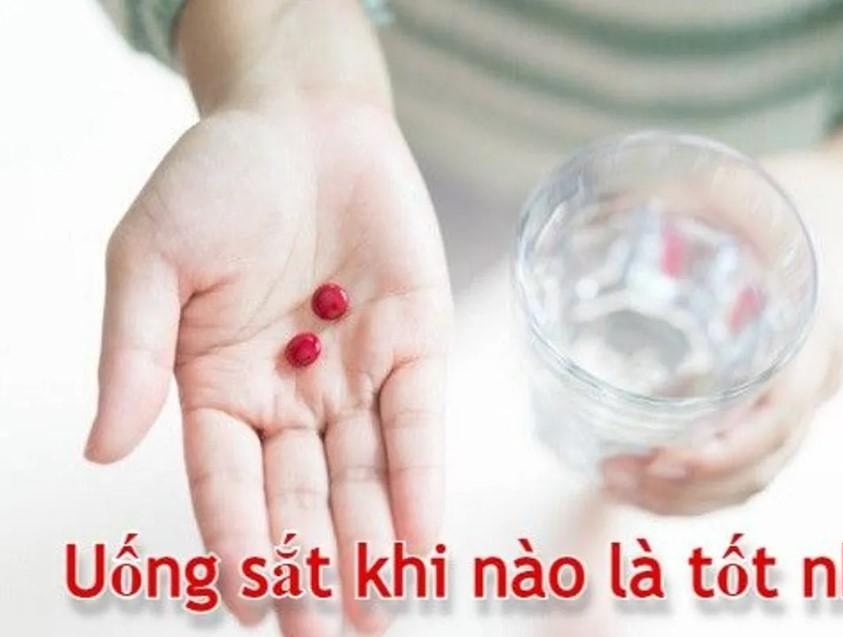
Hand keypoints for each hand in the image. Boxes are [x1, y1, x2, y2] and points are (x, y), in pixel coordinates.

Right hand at [85, 64, 449, 636]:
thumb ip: (131, 353)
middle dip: (312, 569)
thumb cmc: (217, 181)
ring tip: (380, 613)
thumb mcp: (149, 258)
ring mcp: (356, 375)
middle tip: (323, 634)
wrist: (303, 119)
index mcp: (217, 387)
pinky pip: (420, 425)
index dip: (239, 545)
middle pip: (301, 498)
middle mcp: (290, 396)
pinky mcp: (415, 345)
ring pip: (365, 478)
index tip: (248, 605)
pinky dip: (422, 483)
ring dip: (372, 547)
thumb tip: (99, 448)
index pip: (226, 486)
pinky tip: (425, 544)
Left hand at [602, 118, 842, 514]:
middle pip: (762, 464)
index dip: (724, 453)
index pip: (779, 417)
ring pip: (756, 476)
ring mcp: (803, 394)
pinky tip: (648, 482)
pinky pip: (752, 462)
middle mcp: (815, 375)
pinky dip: (702, 486)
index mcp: (814, 330)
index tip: (661, 460)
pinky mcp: (782, 401)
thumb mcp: (743, 185)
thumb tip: (602, 214)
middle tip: (615, 476)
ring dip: (689, 498)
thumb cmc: (795, 198)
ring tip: (617, 486)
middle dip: (688, 488)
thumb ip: (682, 199)